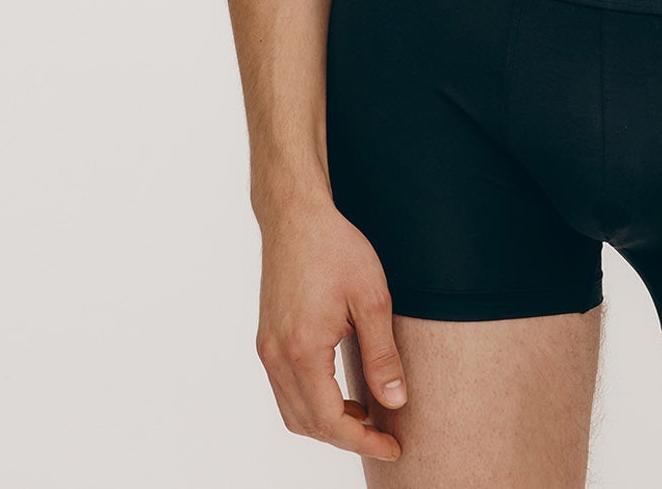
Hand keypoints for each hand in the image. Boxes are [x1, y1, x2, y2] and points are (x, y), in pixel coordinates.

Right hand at [254, 198, 409, 463]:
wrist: (296, 216)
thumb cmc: (336, 248)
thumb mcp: (371, 298)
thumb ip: (382, 355)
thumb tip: (394, 402)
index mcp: (303, 349)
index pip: (330, 420)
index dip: (363, 441)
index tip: (393, 447)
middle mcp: (277, 356)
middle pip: (308, 423)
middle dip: (347, 438)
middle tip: (384, 436)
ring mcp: (268, 349)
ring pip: (293, 412)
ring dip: (327, 424)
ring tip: (365, 416)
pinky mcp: (267, 340)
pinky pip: (285, 390)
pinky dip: (311, 403)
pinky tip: (340, 393)